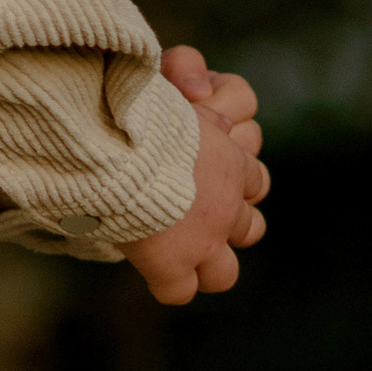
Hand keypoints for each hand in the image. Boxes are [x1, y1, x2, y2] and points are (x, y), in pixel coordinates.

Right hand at [124, 50, 270, 305]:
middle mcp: (227, 205)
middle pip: (251, 229)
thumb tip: (203, 91)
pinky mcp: (171, 266)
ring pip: (225, 273)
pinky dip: (168, 285)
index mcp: (232, 161)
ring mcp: (203, 240)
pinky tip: (151, 269)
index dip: (236, 185)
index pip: (254, 180)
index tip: (207, 181)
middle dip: (231, 228)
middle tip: (202, 221)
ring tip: (184, 253)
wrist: (117, 143)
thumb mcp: (168, 80)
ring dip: (209, 264)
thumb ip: (188, 77)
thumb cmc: (134, 106)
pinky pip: (179, 293)